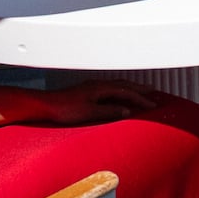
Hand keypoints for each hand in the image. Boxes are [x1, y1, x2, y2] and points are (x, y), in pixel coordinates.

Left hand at [34, 79, 159, 125]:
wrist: (46, 105)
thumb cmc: (64, 108)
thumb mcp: (90, 113)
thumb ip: (109, 112)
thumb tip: (125, 112)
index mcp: (101, 88)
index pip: (126, 92)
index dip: (140, 99)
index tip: (151, 104)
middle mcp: (98, 84)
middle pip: (124, 84)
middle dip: (140, 89)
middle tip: (153, 93)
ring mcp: (92, 86)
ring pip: (118, 84)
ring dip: (131, 88)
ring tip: (140, 92)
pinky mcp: (87, 91)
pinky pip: (111, 87)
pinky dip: (120, 90)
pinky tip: (119, 96)